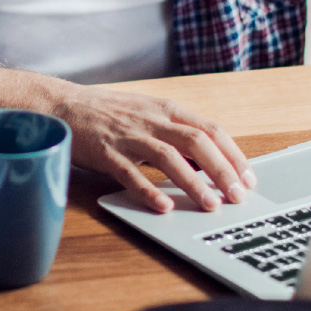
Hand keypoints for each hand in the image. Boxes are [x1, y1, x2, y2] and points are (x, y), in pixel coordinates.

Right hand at [54, 85, 256, 213]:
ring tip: (211, 205)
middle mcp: (152, 121)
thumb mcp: (148, 113)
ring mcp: (129, 136)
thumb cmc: (107, 113)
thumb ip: (176, 132)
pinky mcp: (106, 153)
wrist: (62, 104)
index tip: (248, 178)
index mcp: (167, 110)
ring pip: (170, 158)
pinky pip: (131, 173)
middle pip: (198, 143)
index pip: (211, 130)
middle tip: (238, 196)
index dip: (234, 155)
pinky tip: (164, 206)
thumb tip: (207, 162)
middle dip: (223, 171)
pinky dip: (149, 191)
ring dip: (194, 183)